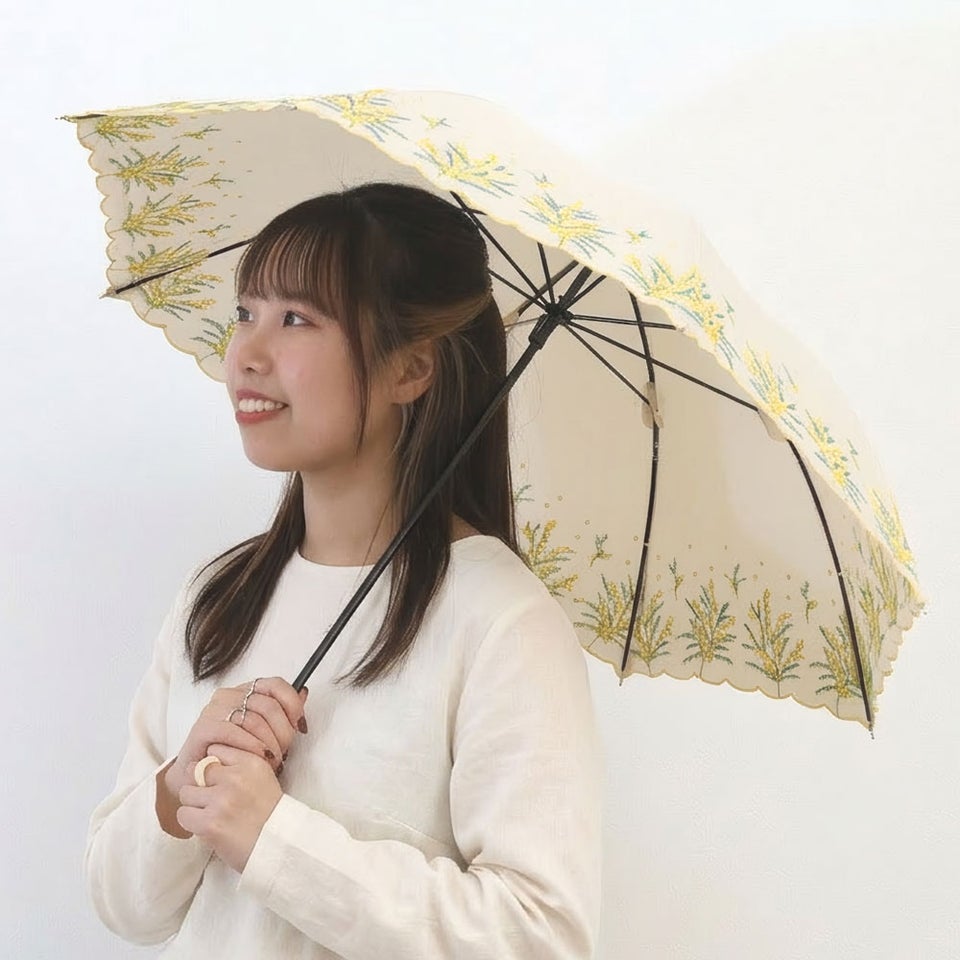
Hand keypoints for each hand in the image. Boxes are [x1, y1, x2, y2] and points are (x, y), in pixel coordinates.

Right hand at [156, 678, 307, 836]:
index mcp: (245, 690)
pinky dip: (251, 746)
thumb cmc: (235, 754)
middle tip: (284, 752)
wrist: (199, 777)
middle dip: (283, 732)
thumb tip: (304, 693)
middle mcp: (229, 695)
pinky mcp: (202, 728)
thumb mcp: (265, 732)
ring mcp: (213, 709)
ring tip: (273, 761)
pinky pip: (233, 731)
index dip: (292, 704)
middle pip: (268, 705)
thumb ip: (284, 712)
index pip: (276, 684)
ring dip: (269, 743)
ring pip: (254, 719)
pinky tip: (258, 759)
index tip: (300, 726)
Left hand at [176, 744, 282, 871]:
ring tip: (212, 814)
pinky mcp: (209, 823)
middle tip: (214, 800)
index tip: (221, 780)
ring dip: (195, 805)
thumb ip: (237, 765)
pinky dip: (191, 822)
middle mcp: (236, 777)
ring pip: (186, 792)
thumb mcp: (263, 778)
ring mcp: (221, 799)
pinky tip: (208, 826)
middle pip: (197, 769)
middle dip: (201, 784)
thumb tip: (202, 763)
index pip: (215, 750)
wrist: (277, 846)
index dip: (213, 766)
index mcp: (251, 762)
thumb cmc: (269, 815)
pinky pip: (183, 814)